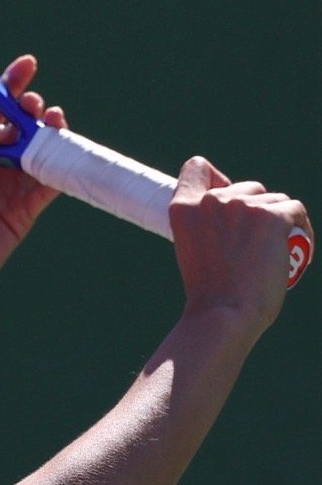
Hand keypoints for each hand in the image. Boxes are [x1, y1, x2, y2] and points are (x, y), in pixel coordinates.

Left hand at [0, 55, 64, 296]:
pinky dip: (60, 166)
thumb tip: (0, 126)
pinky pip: (50, 183)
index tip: (28, 64)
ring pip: (41, 150)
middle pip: (23, 125)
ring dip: (50, 132)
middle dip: (31, 109)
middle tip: (31, 106)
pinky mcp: (26, 209)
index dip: (12, 85)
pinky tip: (61, 150)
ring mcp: (12, 184)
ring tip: (50, 119)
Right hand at [170, 156, 313, 333]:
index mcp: (184, 209)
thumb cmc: (210, 295)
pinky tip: (299, 253)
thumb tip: (237, 215)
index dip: (214, 180)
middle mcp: (212, 200)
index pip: (197, 168)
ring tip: (277, 254)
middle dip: (256, 212)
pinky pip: (295, 212)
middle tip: (256, 247)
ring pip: (274, 200)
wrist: (223, 317)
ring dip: (279, 223)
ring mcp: (243, 206)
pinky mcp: (273, 216)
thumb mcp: (193, 252)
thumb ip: (206, 227)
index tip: (226, 203)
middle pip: (246, 187)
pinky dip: (301, 231)